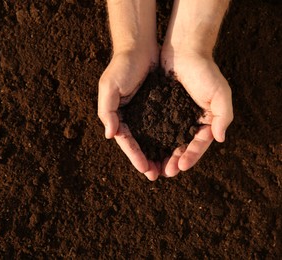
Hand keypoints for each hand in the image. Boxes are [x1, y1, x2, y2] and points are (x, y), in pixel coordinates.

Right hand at [98, 49, 160, 179]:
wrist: (140, 47)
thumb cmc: (122, 66)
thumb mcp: (109, 87)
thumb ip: (107, 111)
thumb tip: (110, 135)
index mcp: (118, 116)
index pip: (126, 141)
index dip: (134, 156)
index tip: (145, 169)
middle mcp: (131, 117)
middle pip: (139, 144)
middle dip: (147, 160)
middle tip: (158, 175)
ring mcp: (145, 113)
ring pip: (153, 139)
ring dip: (159, 153)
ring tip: (169, 168)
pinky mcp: (159, 107)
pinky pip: (164, 126)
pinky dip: (169, 138)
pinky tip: (177, 147)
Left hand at [160, 49, 233, 176]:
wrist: (184, 50)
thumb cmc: (204, 71)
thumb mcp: (220, 93)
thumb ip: (223, 115)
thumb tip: (220, 138)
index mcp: (206, 121)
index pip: (198, 144)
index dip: (190, 157)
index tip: (180, 167)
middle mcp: (190, 121)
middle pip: (182, 147)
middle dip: (174, 161)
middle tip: (164, 173)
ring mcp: (175, 116)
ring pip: (168, 141)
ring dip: (161, 155)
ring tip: (152, 167)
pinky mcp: (161, 109)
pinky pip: (156, 128)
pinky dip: (152, 140)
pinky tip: (144, 149)